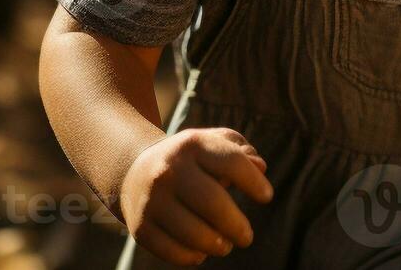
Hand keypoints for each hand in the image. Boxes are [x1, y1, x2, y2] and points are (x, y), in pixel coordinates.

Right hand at [120, 127, 273, 264]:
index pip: (232, 162)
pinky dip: (193, 257)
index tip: (266, 196)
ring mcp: (152, 200)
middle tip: (246, 237)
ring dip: (218, 245)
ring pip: (194, 234)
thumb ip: (241, 151)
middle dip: (237, 226)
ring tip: (225, 245)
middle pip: (214, 203)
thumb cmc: (189, 161)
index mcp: (192, 144)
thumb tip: (260, 167)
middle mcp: (169, 170)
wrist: (134, 171)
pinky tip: (200, 252)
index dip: (254, 182)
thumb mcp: (212, 144)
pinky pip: (173, 252)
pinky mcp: (140, 227)